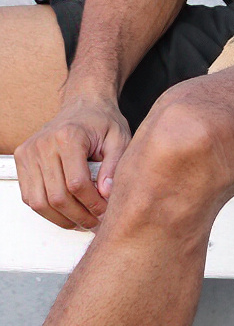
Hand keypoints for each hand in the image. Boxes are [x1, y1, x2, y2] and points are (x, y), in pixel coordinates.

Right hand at [14, 96, 130, 229]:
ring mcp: (29, 152)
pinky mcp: (22, 159)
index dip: (92, 204)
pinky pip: (30, 196)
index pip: (77, 183)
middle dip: (78, 215)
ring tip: (81, 220)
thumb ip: (114, 166)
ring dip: (61, 218)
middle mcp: (44, 144)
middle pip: (57, 196)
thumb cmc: (102, 121)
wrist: (83, 104)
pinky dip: (47, 209)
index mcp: (69, 136)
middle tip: (94, 221)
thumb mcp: (119, 138)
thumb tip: (106, 194)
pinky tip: (65, 210)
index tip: (104, 210)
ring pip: (40, 202)